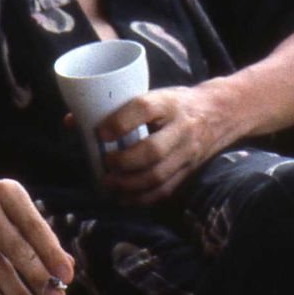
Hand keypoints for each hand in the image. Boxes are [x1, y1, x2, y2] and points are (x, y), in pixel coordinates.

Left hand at [97, 84, 232, 204]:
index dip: (121, 121)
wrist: (221, 113)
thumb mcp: (155, 96)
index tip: (101, 132)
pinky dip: (142, 198)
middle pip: (152, 150)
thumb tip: (71, 122)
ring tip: (109, 184)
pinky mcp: (189, 170)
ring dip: (129, 184)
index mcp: (170, 102)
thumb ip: (118, 109)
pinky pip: (165, 190)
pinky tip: (124, 198)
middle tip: (105, 164)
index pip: (145, 108)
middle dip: (123, 162)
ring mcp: (187, 152)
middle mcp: (181, 128)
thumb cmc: (176, 104)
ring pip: (158, 175)